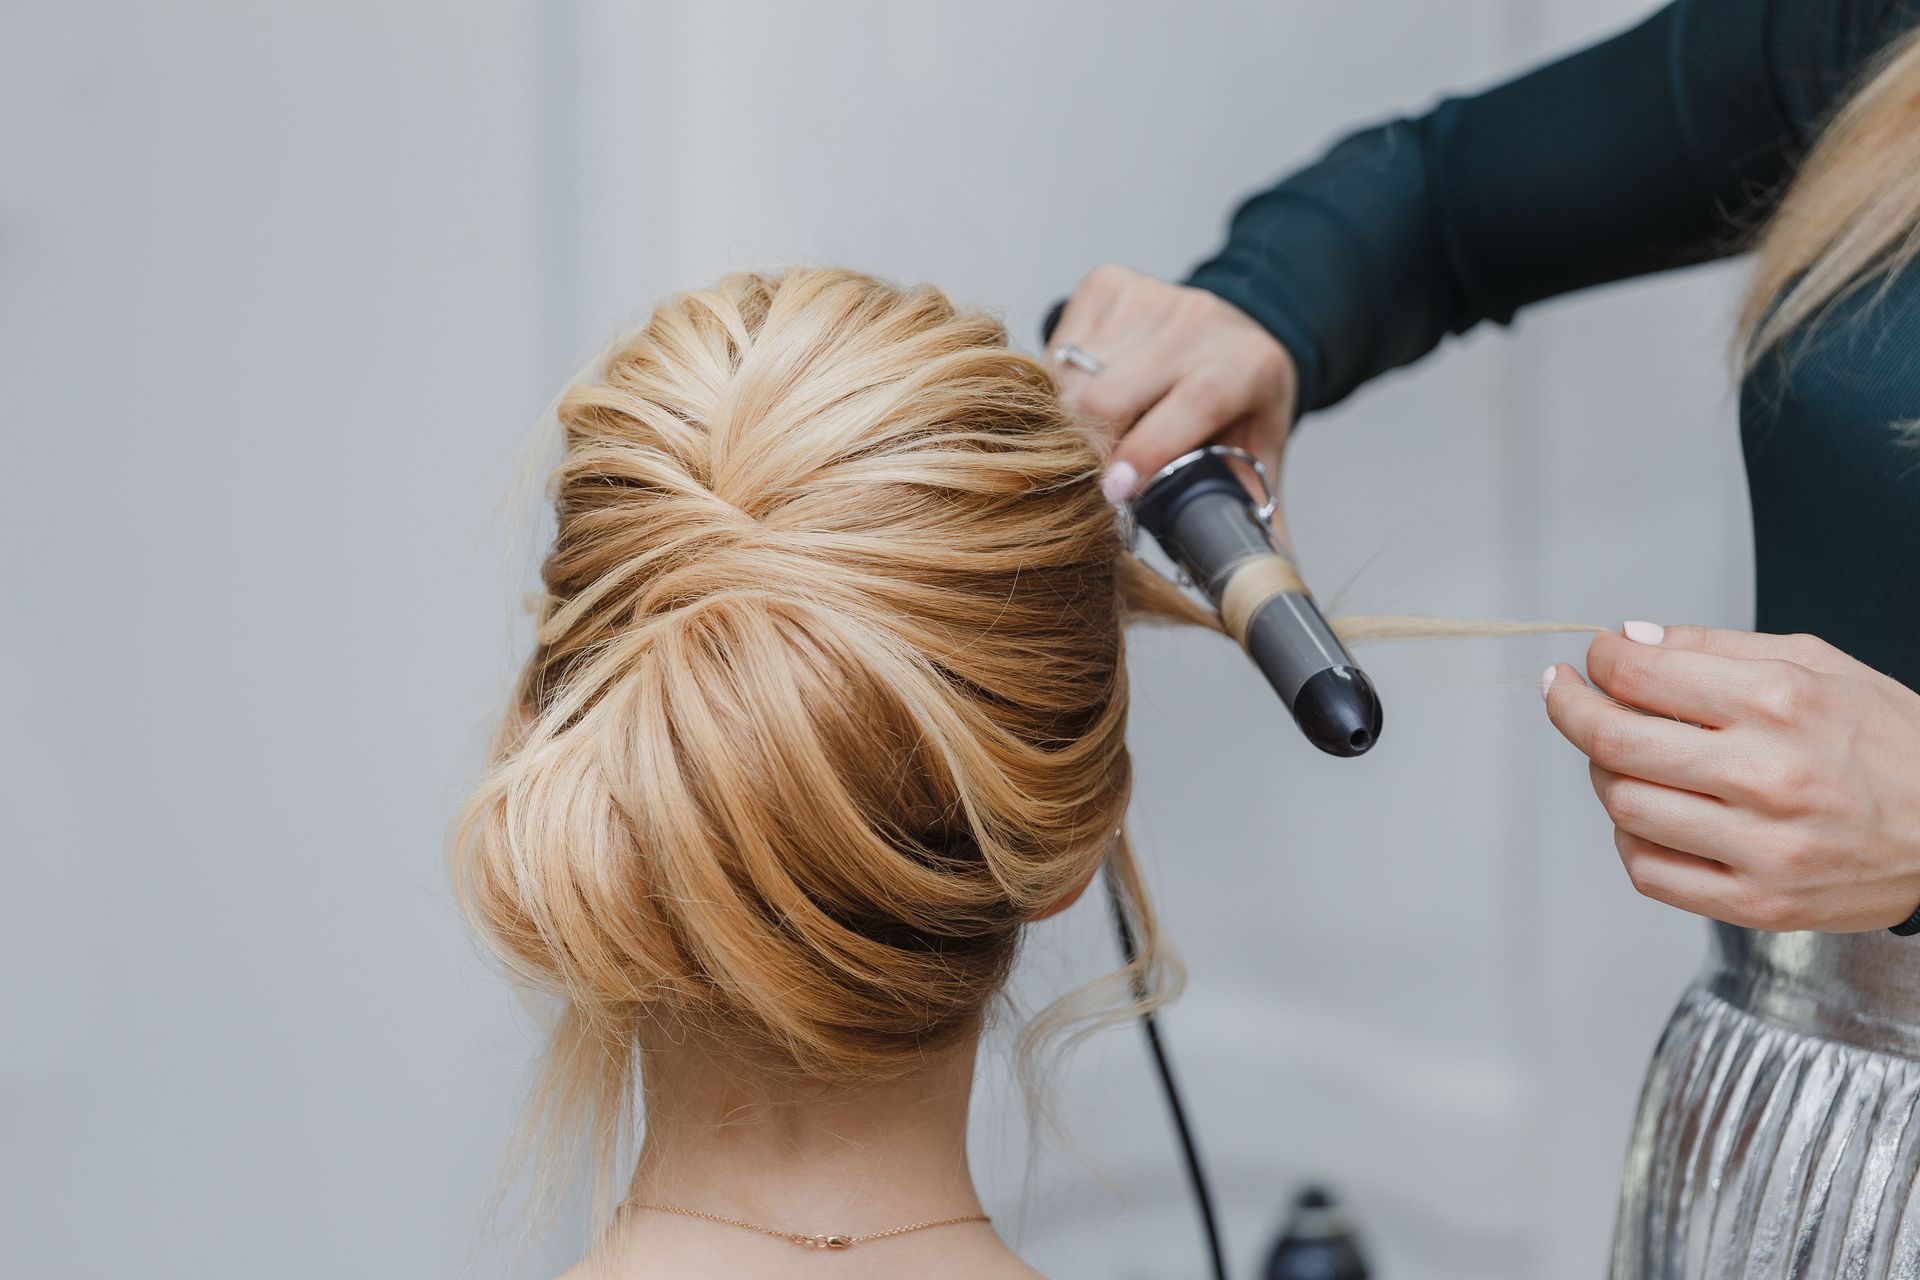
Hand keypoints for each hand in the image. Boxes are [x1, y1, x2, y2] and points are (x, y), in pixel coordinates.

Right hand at [1049, 264, 1296, 526]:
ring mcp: (1149, 295)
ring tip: (1080, 444)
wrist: (1238, 328)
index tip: (1114, 492)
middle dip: (1085, 445)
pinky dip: (1057, 383)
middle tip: (1080, 482)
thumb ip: (1256, 518)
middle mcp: (1199, 321)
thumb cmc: (1241, 403)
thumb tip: (1261, 583)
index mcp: (1244, 366)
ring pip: (1074, 372)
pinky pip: (1059, 346)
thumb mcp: (1259, 456)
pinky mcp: (1107, 284)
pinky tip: (1079, 399)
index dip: (1146, 450)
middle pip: (1111, 392)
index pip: (1189, 404)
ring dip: (1065, 417)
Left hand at [1542, 623, 1919, 932]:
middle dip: (1569, 709)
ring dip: (1605, 774)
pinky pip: (1649, 873)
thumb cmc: (1892, 743)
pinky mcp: (1759, 902)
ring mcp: (1762, 847)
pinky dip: (1630, 840)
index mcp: (1781, 702)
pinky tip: (1649, 815)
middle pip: (1613, 741)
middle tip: (1564, 694)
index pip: (1640, 674)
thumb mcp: (1821, 665)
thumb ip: (1716, 649)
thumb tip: (1628, 639)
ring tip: (1623, 756)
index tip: (1594, 658)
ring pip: (1623, 806)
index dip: (1598, 660)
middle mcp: (1767, 774)